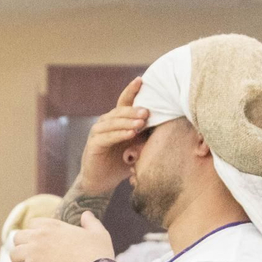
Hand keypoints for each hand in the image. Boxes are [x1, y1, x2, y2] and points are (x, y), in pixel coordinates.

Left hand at [9, 213, 114, 261]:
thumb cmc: (98, 256)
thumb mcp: (99, 234)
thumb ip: (91, 222)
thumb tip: (86, 214)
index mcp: (53, 225)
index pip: (33, 224)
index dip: (34, 234)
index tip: (39, 245)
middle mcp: (40, 236)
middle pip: (18, 237)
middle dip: (23, 248)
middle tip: (31, 259)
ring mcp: (34, 252)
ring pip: (13, 255)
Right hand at [76, 78, 149, 195]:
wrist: (102, 181)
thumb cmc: (122, 162)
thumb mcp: (138, 147)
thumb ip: (147, 136)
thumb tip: (167, 125)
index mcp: (117, 120)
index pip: (124, 101)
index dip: (131, 90)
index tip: (141, 80)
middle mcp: (106, 122)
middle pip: (120, 110)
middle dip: (134, 110)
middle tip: (147, 111)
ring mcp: (98, 132)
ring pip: (113, 122)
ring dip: (128, 121)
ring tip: (141, 122)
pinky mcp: (94, 144)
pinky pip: (107, 137)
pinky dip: (119, 134)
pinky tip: (130, 134)